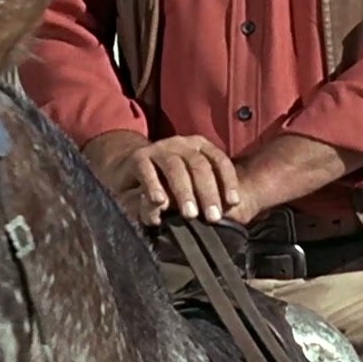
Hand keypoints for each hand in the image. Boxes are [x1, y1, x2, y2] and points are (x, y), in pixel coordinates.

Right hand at [104, 135, 241, 226]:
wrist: (129, 169)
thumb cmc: (167, 182)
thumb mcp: (189, 187)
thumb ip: (205, 195)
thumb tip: (229, 210)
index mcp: (199, 147)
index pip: (219, 160)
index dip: (228, 181)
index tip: (233, 203)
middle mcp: (181, 144)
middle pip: (199, 165)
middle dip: (208, 193)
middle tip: (212, 217)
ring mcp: (159, 149)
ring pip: (175, 167)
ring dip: (184, 191)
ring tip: (190, 214)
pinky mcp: (138, 157)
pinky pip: (147, 170)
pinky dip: (154, 186)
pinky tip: (160, 202)